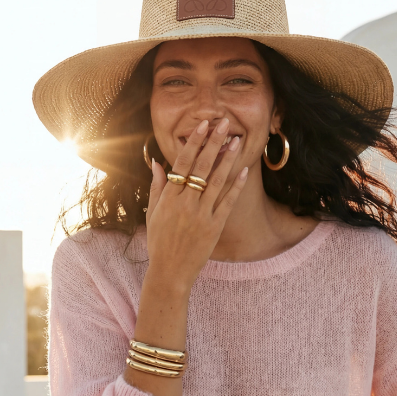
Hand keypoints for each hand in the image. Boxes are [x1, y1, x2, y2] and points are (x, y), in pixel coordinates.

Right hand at [145, 117, 247, 293]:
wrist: (170, 272)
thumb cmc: (159, 243)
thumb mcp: (153, 213)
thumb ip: (157, 187)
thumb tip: (156, 162)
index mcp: (169, 198)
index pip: (182, 163)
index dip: (194, 142)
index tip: (202, 126)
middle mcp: (185, 203)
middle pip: (202, 166)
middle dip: (214, 142)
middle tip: (224, 123)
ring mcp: (201, 215)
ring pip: (217, 181)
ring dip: (227, 159)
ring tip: (236, 141)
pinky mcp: (214, 227)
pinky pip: (228, 202)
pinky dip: (236, 186)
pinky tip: (243, 171)